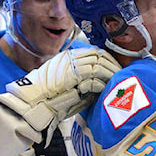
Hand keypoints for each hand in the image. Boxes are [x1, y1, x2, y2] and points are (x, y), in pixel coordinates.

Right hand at [0, 47, 120, 143]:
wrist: (33, 103)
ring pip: (99, 62)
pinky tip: (107, 87)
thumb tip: (99, 83)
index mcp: (67, 57)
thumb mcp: (65, 85)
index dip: (106, 59)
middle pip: (99, 54)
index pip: (93, 51)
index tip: (115, 68)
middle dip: (112, 64)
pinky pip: (94, 74)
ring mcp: (70, 65)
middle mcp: (69, 58)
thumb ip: (81, 81)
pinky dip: (102, 81)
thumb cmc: (48, 99)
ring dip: (110, 72)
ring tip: (118, 81)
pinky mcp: (72, 75)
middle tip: (121, 74)